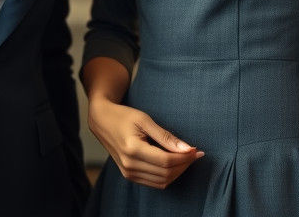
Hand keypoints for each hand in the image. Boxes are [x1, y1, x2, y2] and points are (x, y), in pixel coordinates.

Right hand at [88, 95, 203, 188]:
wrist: (102, 121)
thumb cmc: (124, 116)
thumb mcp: (145, 120)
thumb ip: (165, 136)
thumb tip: (187, 149)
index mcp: (133, 149)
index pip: (166, 161)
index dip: (184, 158)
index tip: (196, 150)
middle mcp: (130, 165)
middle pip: (166, 173)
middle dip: (184, 165)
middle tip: (194, 153)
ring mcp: (128, 173)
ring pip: (162, 181)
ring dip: (178, 172)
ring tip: (186, 158)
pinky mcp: (129, 175)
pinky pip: (155, 183)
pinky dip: (168, 176)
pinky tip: (174, 164)